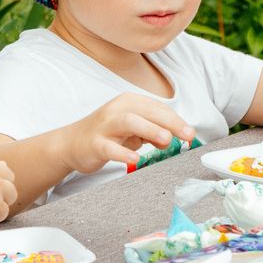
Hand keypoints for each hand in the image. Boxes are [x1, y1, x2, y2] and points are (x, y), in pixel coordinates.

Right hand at [61, 94, 198, 174]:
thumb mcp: (133, 130)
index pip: (157, 108)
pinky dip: (123, 153)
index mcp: (128, 102)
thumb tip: (172, 137)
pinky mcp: (94, 143)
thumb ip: (152, 131)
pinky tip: (135, 159)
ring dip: (149, 129)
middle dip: (169, 122)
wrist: (72, 143)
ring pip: (129, 122)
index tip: (190, 133)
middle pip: (146, 111)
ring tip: (165, 140)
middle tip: (187, 135)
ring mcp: (104, 125)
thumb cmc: (107, 134)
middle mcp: (117, 109)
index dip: (176, 120)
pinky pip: (109, 147)